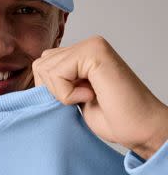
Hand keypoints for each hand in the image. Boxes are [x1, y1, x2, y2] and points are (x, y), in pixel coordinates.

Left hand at [32, 35, 167, 158]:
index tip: (74, 100)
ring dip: (61, 93)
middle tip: (79, 99)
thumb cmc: (111, 117)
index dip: (49, 91)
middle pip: (40, 66)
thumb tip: (36, 79)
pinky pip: (57, 74)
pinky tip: (90, 96)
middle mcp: (85, 46)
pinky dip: (67, 94)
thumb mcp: (73, 98)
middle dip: (52, 91)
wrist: (138, 128)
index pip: (41, 66)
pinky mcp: (94, 53)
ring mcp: (91, 46)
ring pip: (45, 69)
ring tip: (87, 97)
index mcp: (80, 54)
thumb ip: (58, 82)